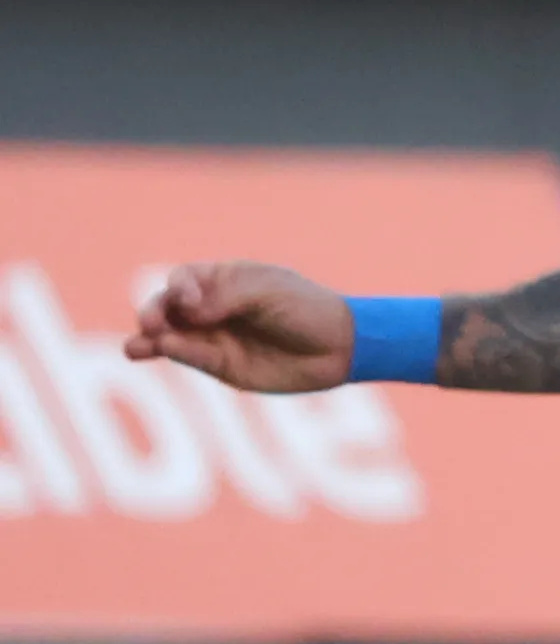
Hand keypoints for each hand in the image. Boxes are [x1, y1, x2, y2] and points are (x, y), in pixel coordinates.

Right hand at [125, 262, 358, 392]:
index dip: (179, 287)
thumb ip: (227, 297)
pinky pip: (191, 357)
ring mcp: (214, 336)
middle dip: (155, 313)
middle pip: (168, 306)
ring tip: (135, 347)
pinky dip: (175, 353)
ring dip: (149, 339)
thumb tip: (188, 311)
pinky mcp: (221, 365)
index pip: (184, 279)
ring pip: (170, 335)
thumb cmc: (307, 308)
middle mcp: (211, 307)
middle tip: (152, 323)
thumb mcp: (269, 292)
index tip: (189, 299)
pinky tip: (164, 351)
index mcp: (224, 280)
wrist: (339, 346)